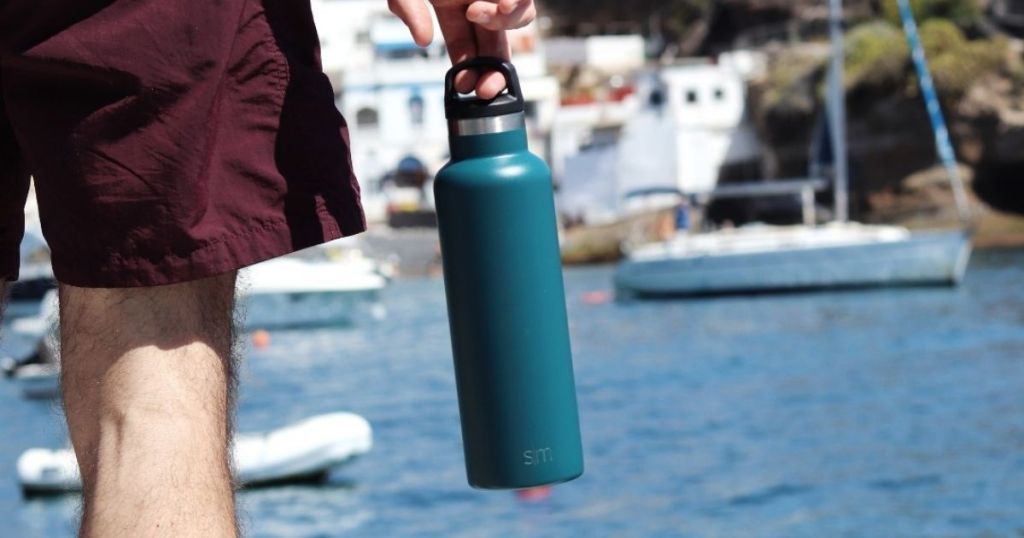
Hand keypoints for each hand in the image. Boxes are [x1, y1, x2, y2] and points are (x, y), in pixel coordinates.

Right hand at [388, 0, 535, 98]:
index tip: (466, 88)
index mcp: (453, 8)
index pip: (468, 48)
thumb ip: (407, 9)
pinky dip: (515, 9)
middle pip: (497, 45)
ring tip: (475, 12)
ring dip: (501, 26)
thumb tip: (423, 42)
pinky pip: (525, 1)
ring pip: (518, 20)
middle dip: (494, 71)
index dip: (470, 70)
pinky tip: (503, 5)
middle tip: (485, 89)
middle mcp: (477, 1)